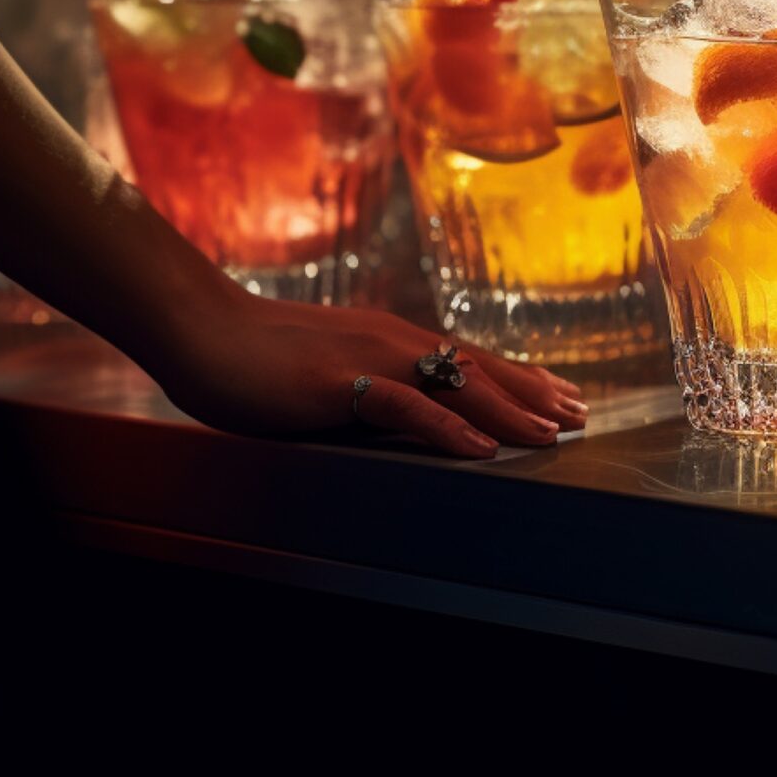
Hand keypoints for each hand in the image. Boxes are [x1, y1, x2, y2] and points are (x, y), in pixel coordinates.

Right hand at [153, 289, 587, 458]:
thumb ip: (364, 389)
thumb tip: (395, 413)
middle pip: (478, 368)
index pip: (468, 359)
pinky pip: (406, 407)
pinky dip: (449, 429)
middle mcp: (392, 341)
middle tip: (579, 415)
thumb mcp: (323, 370)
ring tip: (552, 434)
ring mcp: (369, 358)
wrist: (197, 327)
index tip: (560, 395)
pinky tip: (482, 449)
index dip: (518, 378)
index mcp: (389, 339)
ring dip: (509, 410)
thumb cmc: (250, 353)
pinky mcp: (339, 383)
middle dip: (533, 393)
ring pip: (457, 385)